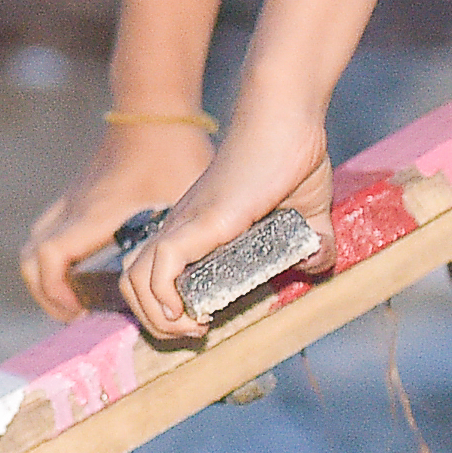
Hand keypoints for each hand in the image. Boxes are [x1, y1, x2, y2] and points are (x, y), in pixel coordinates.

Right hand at [18, 120, 214, 324]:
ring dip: (47, 272)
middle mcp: (75, 207)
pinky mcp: (80, 190)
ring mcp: (73, 197)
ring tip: (76, 293)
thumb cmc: (172, 150)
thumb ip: (188, 239)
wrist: (154, 106)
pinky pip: (52, 228)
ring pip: (36, 241)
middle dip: (44, 292)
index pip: (49, 258)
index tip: (80, 311)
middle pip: (30, 258)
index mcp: (95, 213)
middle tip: (75, 312)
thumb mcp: (184, 198)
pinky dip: (57, 252)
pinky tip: (89, 260)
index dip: (55, 292)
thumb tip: (208, 274)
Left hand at [120, 96, 328, 346]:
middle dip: (154, 323)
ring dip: (157, 318)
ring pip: (136, 280)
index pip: (152, 274)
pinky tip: (194, 313)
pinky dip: (166, 298)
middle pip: (132, 283)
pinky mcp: (201, 221)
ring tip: (195, 328)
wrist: (287, 119)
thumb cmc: (293, 158)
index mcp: (196, 229)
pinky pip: (162, 265)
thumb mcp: (308, 213)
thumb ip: (312, 241)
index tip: (200, 323)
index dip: (163, 308)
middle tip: (194, 333)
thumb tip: (319, 263)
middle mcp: (181, 228)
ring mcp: (186, 224)